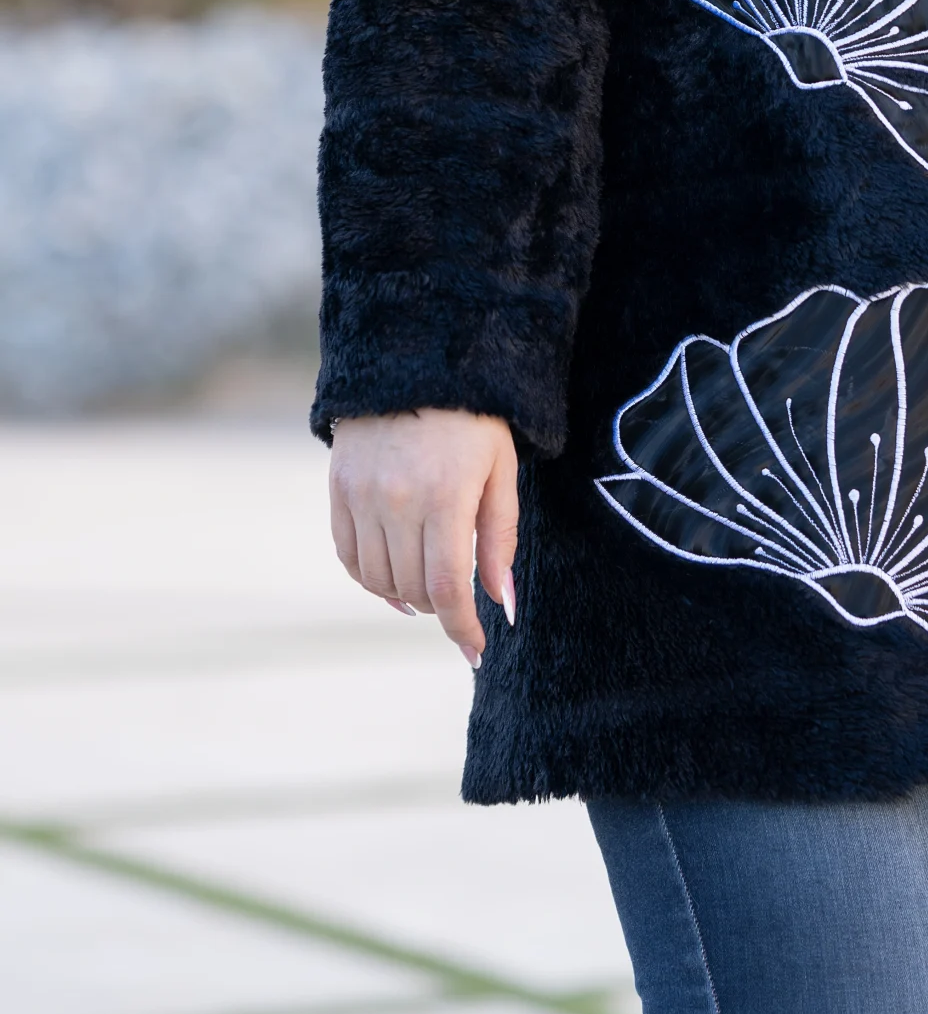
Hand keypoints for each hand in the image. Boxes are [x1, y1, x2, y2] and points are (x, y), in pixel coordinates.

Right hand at [329, 409, 518, 669]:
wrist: (417, 362)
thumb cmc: (475, 420)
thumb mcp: (502, 472)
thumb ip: (500, 540)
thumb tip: (504, 604)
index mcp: (445, 495)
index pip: (447, 586)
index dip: (461, 627)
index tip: (475, 651)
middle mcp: (397, 500)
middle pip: (413, 588)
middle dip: (441, 608)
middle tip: (460, 603)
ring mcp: (362, 496)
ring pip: (378, 579)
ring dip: (406, 596)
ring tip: (430, 591)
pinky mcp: (338, 490)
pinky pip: (349, 555)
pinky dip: (371, 578)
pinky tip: (393, 578)